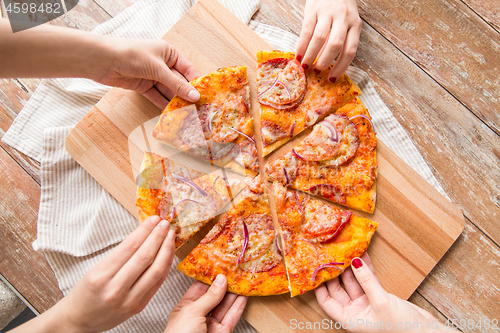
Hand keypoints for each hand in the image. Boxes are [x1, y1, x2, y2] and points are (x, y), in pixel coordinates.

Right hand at [50, 215, 175, 332]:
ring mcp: (129, 300)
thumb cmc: (85, 292)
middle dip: (158, 237)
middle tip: (165, 224)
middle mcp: (116, 289)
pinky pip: (157, 283)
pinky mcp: (138, 307)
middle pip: (145, 257)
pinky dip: (165, 266)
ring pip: (155, 270)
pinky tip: (168, 254)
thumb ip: (120, 255)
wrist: (79, 320)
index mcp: (101, 275)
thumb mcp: (95, 269)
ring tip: (170, 236)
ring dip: (166, 250)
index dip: (145, 230)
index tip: (154, 219)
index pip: (130, 246)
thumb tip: (144, 234)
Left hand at [97, 38, 199, 108]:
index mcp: (169, 53)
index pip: (188, 69)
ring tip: (186, 114)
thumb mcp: (158, 69)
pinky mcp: (143, 86)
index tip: (204, 97)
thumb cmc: (132, 56)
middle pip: (178, 82)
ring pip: (168, 91)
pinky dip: (163, 104)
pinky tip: (172, 113)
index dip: (196, 83)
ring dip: (175, 102)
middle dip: (186, 95)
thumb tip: (195, 96)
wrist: (103, 60)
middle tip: (197, 109)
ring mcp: (153, 76)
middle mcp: (162, 64)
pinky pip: (157, 96)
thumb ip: (177, 84)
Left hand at [165, 275, 247, 332]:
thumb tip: (220, 280)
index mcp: (185, 308)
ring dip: (234, 293)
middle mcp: (199, 316)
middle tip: (235, 271)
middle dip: (225, 284)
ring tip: (243, 279)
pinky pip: (232, 317)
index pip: (200, 288)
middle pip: (215, 296)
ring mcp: (211, 325)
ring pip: (225, 306)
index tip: (221, 266)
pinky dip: (239, 306)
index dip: (211, 277)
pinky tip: (244, 296)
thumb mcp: (192, 312)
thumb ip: (209, 296)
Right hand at [296, 0, 361, 81]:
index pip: (350, 50)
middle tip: (316, 71)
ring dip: (311, 55)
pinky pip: (307, 30)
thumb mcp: (346, 23)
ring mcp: (328, 13)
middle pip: (335, 45)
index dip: (341, 67)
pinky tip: (298, 54)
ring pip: (320, 38)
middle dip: (324, 61)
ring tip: (305, 65)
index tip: (331, 78)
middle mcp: (343, 18)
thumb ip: (339, 40)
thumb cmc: (340, 8)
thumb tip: (324, 62)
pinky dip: (301, 45)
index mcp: (355, 25)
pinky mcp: (313, 9)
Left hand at [315, 253, 452, 332]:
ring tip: (346, 249)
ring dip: (351, 267)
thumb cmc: (402, 328)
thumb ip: (366, 280)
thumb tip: (353, 262)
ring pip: (353, 281)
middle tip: (331, 254)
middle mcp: (355, 312)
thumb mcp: (381, 302)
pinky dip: (365, 268)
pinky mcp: (377, 297)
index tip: (317, 267)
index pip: (326, 301)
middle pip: (338, 288)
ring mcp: (366, 304)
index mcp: (350, 319)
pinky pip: (367, 279)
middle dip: (335, 272)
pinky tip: (361, 254)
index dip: (320, 285)